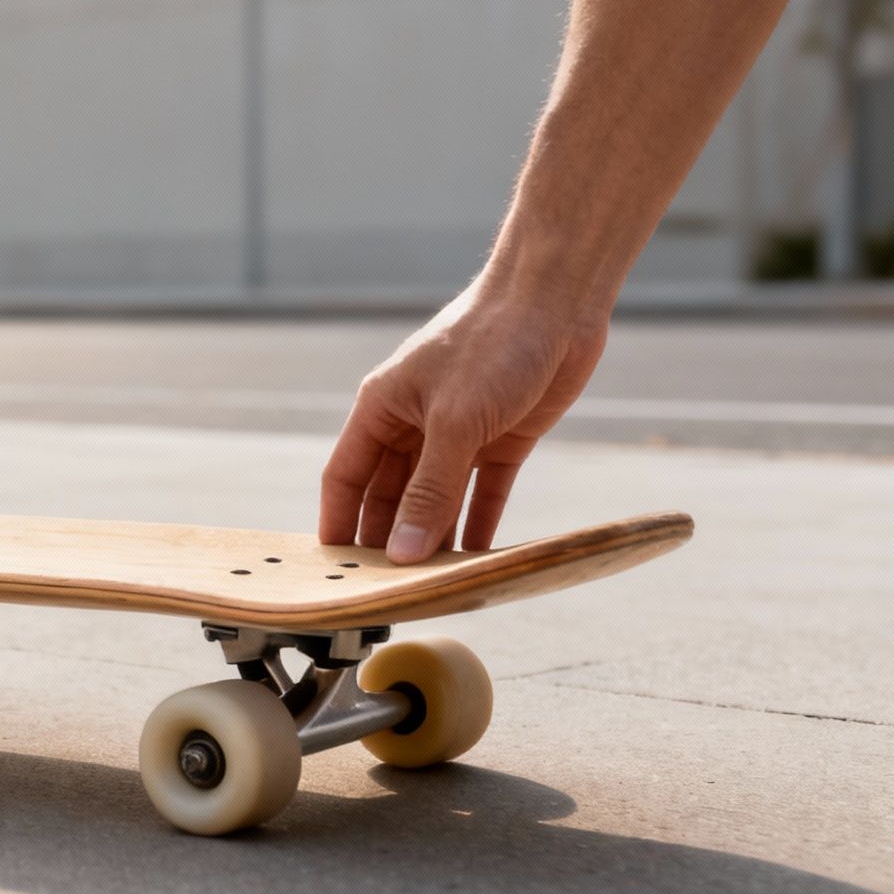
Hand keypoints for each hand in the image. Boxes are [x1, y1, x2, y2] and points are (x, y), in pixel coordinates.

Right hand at [319, 283, 607, 563]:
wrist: (557, 300)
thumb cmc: (493, 341)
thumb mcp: (454, 423)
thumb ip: (430, 492)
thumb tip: (403, 554)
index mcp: (381, 409)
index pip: (346, 478)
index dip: (338, 523)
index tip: (336, 572)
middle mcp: (414, 424)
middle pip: (390, 496)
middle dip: (388, 540)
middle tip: (387, 592)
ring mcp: (459, 434)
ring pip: (437, 500)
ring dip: (434, 539)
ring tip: (431, 588)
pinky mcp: (502, 439)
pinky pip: (483, 494)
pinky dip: (479, 525)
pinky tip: (475, 560)